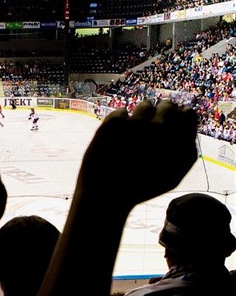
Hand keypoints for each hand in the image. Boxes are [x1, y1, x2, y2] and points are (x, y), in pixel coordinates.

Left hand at [76, 100, 198, 208]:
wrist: (107, 191)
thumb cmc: (142, 186)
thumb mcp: (174, 175)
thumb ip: (187, 151)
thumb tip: (188, 126)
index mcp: (179, 141)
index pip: (188, 113)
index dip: (180, 118)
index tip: (172, 125)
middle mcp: (160, 128)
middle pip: (168, 105)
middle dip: (162, 113)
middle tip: (153, 126)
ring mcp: (136, 123)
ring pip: (145, 105)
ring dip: (142, 115)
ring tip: (134, 133)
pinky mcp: (115, 122)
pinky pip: (122, 111)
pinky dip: (121, 121)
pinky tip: (117, 137)